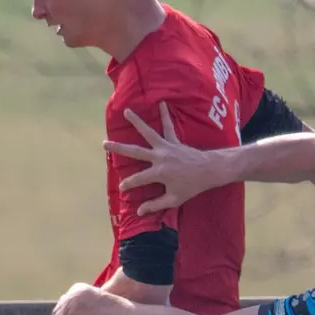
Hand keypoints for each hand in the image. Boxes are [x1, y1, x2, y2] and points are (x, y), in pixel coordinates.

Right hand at [103, 102, 222, 215]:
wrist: (209, 170)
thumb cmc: (192, 186)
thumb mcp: (174, 199)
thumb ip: (155, 205)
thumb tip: (139, 211)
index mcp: (158, 173)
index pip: (137, 179)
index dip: (128, 184)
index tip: (121, 188)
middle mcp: (159, 157)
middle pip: (135, 151)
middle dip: (118, 148)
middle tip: (104, 144)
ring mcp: (166, 147)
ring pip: (148, 132)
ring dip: (137, 121)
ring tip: (126, 111)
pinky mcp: (174, 141)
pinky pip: (168, 126)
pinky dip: (165, 115)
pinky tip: (162, 103)